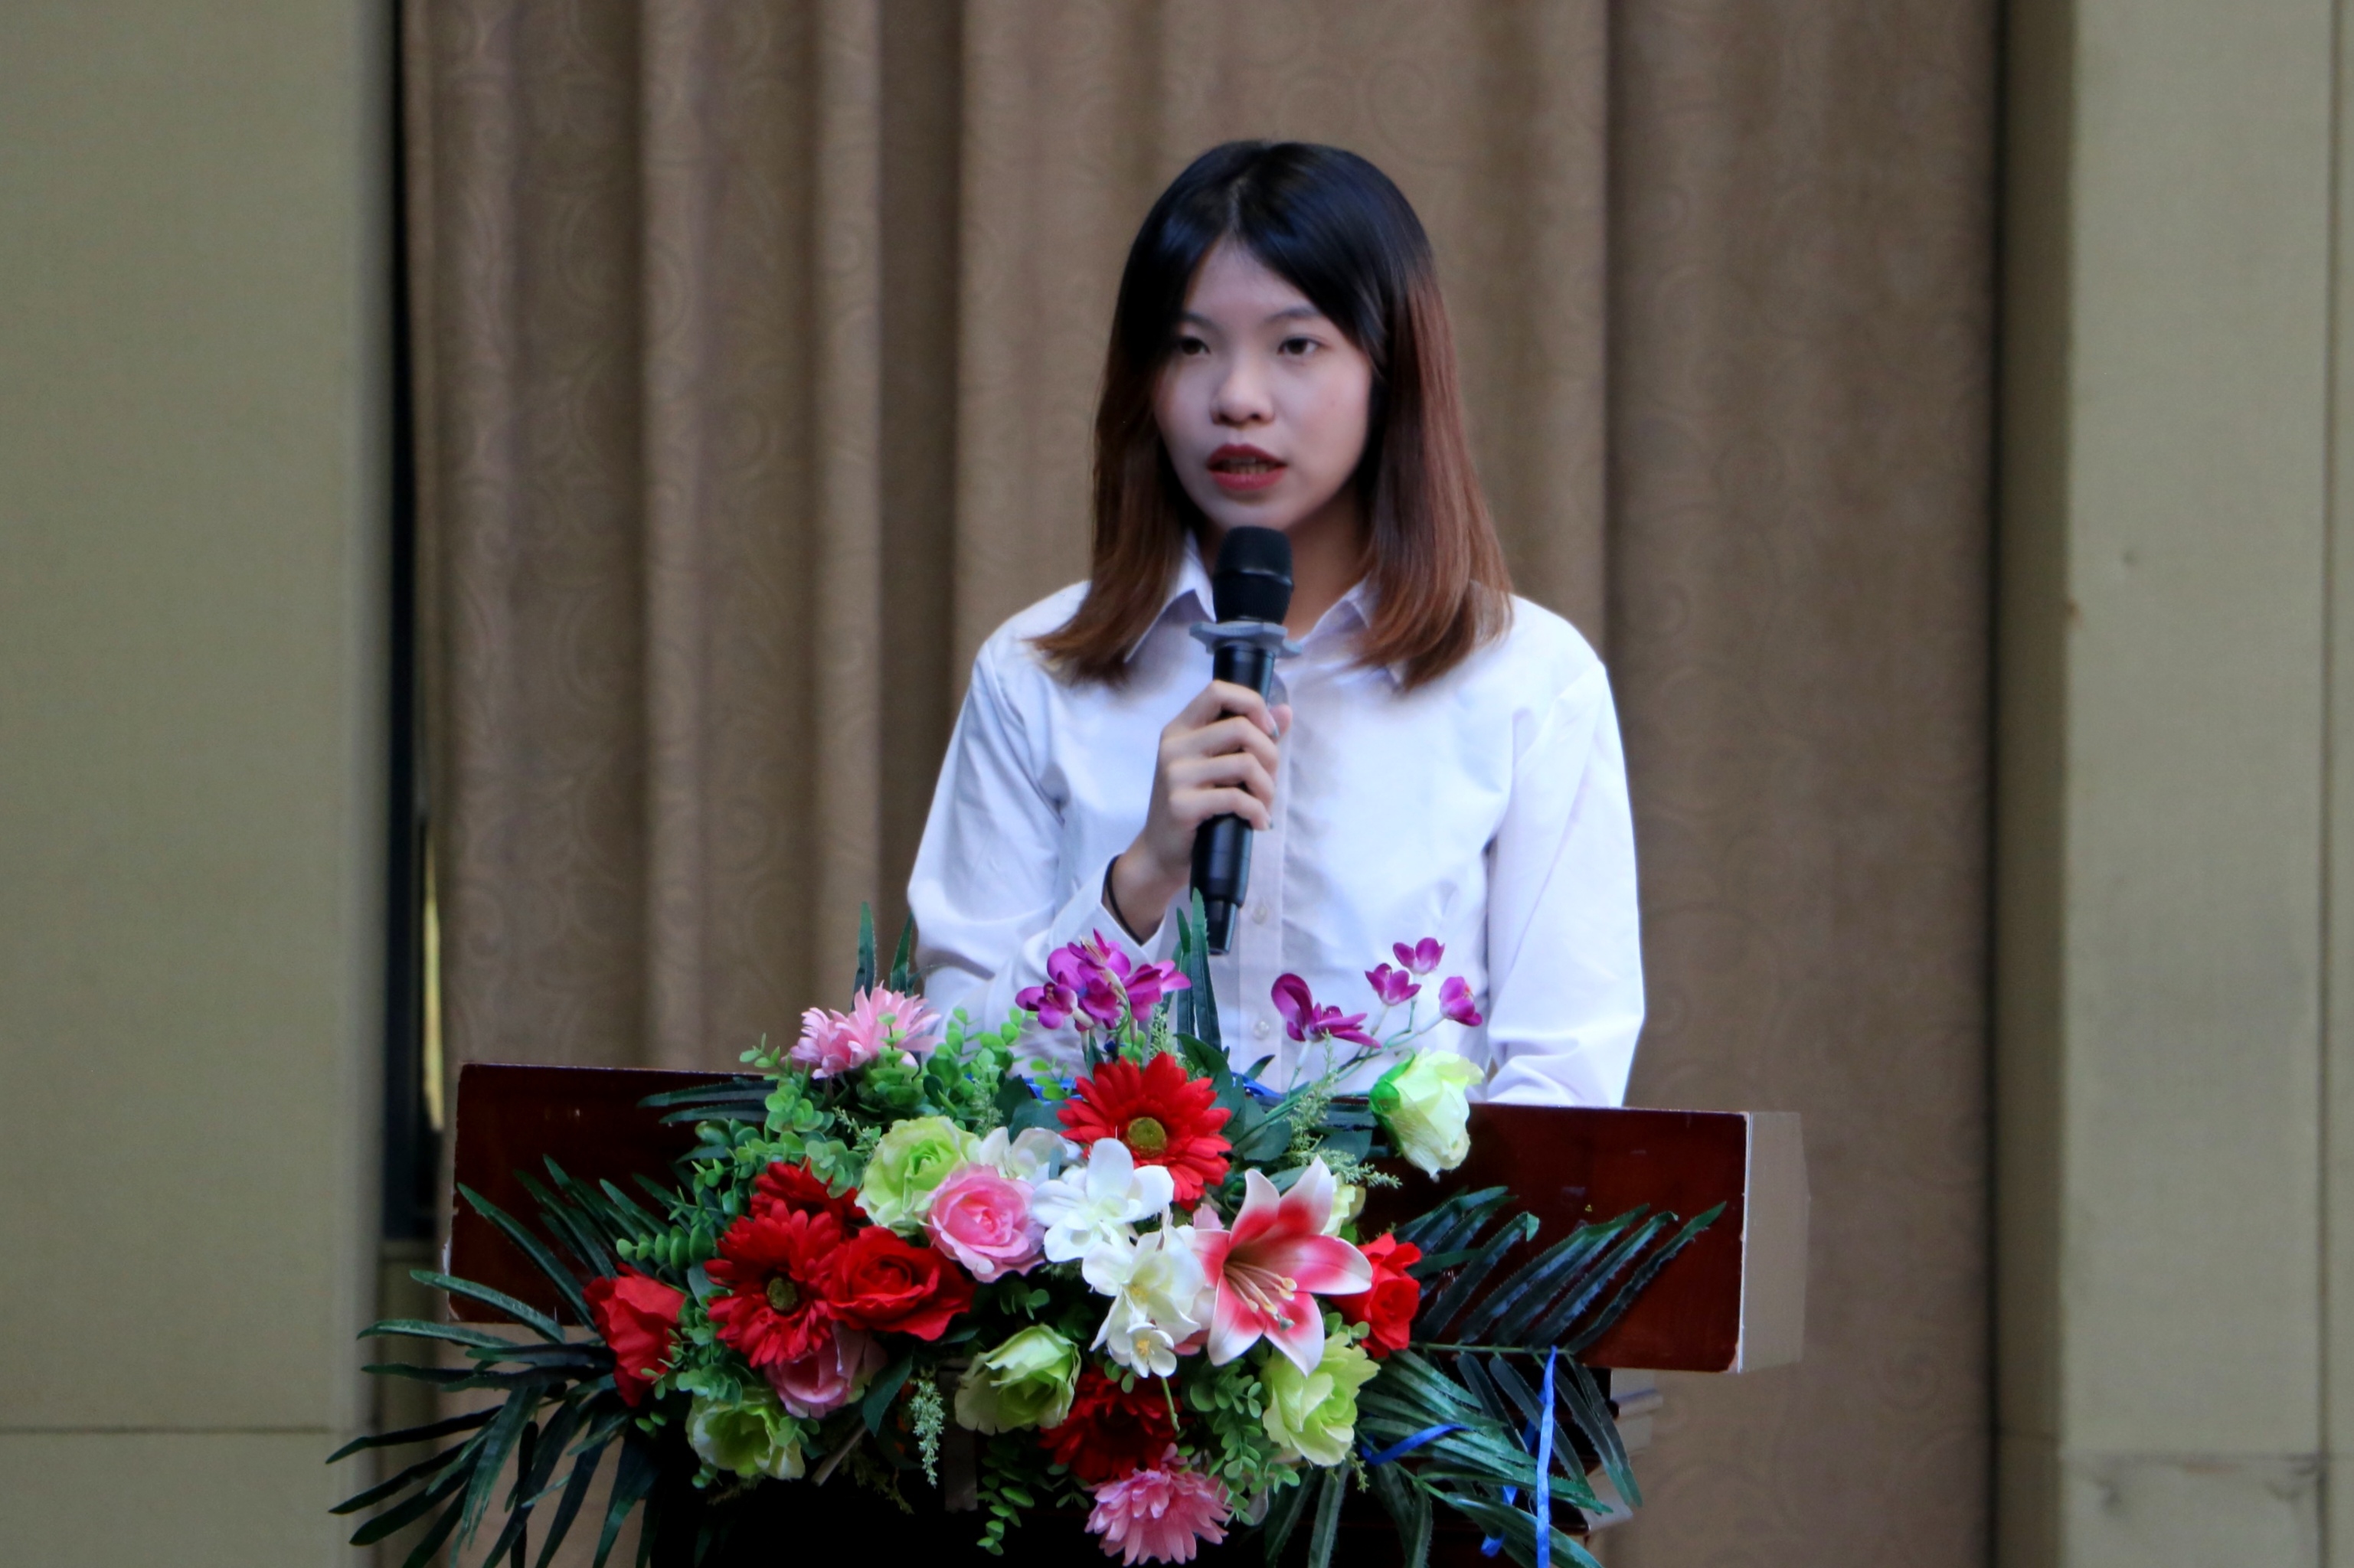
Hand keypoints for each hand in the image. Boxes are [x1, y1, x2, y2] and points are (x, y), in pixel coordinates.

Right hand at [1109, 680, 1291, 939]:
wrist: (1161, 853)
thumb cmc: (1194, 807)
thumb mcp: (1217, 767)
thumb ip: (1249, 738)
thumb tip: (1285, 711)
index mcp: (1180, 729)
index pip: (1218, 691)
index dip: (1252, 703)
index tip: (1268, 731)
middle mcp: (1173, 746)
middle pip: (1240, 727)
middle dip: (1269, 754)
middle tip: (1269, 780)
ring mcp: (1175, 775)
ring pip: (1244, 762)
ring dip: (1267, 788)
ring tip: (1264, 804)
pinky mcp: (1182, 804)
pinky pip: (1237, 797)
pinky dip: (1258, 811)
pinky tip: (1258, 823)